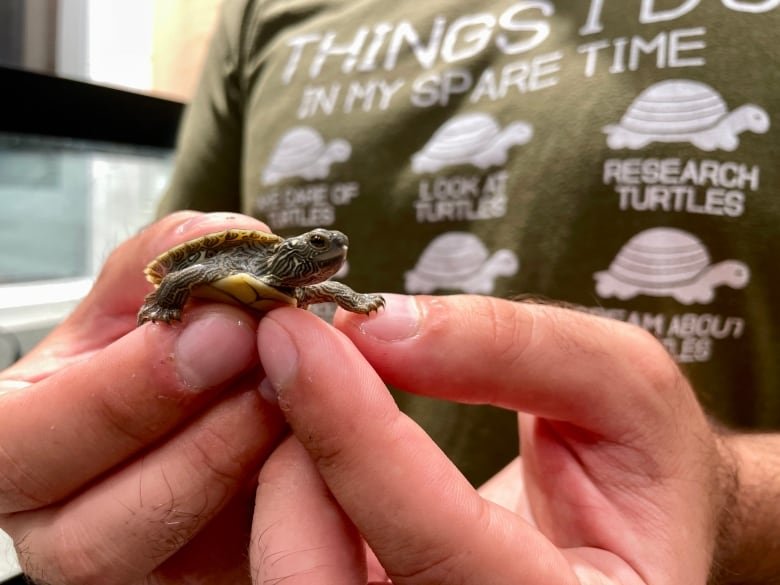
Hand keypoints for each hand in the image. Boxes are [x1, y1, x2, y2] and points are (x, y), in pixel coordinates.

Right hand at [0, 212, 284, 583]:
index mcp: (24, 434)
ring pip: (163, 560)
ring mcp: (136, 555)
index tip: (220, 329)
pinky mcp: (200, 572)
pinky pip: (239, 561)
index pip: (20, 443)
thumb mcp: (154, 283)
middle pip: (86, 535)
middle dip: (195, 446)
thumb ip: (171, 254)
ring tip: (293, 402)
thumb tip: (221, 242)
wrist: (224, 376)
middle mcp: (63, 513)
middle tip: (271, 370)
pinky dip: (284, 500)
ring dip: (240, 472)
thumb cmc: (168, 333)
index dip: (121, 393)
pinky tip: (311, 440)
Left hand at [251, 294, 730, 583]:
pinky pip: (301, 567)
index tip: (300, 337)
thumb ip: (512, 346)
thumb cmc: (638, 464)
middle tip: (297, 360)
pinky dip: (292, 495)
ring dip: (284, 476)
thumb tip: (381, 326)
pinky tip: (325, 443)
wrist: (630, 530)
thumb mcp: (621, 385)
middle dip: (297, 461)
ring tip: (320, 398)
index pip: (440, 544)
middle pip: (330, 584)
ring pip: (297, 579)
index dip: (357, 435)